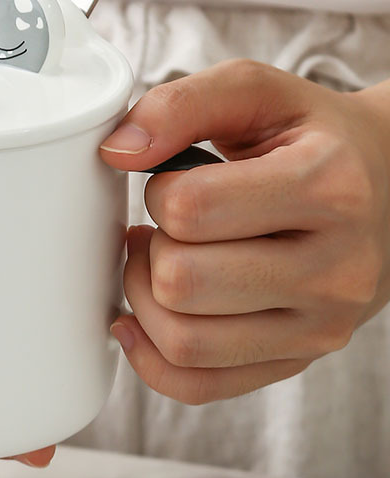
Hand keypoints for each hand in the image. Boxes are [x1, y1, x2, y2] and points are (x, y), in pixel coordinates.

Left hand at [101, 59, 389, 403]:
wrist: (385, 186)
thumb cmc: (308, 137)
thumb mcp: (254, 93)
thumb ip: (180, 104)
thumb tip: (116, 151)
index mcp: (329, 187)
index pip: (190, 208)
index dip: (158, 190)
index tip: (174, 181)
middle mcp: (336, 269)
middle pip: (181, 281)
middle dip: (151, 247)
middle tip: (164, 226)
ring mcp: (322, 326)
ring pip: (183, 342)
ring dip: (145, 296)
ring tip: (162, 259)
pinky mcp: (299, 359)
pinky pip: (199, 385)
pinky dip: (151, 356)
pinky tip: (142, 316)